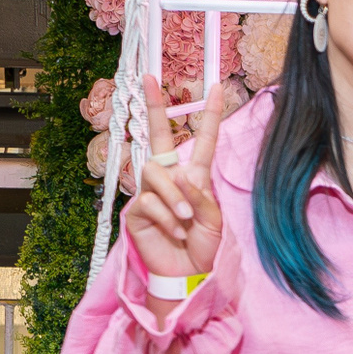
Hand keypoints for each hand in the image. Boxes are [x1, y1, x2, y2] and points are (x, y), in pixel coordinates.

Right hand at [123, 77, 224, 278]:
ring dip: (173, 196)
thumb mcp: (214, 220)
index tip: (216, 87)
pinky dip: (165, 217)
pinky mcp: (135, 210)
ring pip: (156, 174)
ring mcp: (150, 192)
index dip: (209, 115)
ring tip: (186, 219)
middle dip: (153, 106)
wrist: (188, 274)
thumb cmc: (204, 247)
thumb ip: (201, 196)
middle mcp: (171, 178)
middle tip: (149, 79)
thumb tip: (183, 176)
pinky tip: (174, 231)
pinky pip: (148, 201)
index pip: (203, 140)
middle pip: (158, 136)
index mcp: (196, 177)